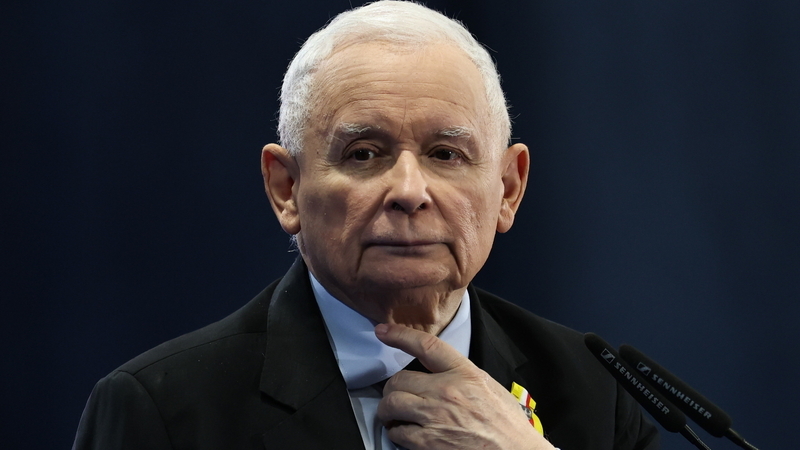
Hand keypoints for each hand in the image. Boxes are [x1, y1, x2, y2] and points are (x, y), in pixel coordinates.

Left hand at [374, 323, 555, 449]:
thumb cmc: (506, 425)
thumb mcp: (487, 387)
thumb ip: (461, 375)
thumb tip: (439, 372)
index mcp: (464, 373)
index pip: (426, 345)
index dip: (400, 335)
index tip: (384, 331)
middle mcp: (446, 391)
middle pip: (398, 380)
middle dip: (393, 389)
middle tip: (397, 396)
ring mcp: (435, 417)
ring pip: (391, 404)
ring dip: (389, 411)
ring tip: (395, 416)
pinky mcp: (428, 443)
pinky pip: (397, 433)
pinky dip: (397, 433)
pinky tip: (405, 434)